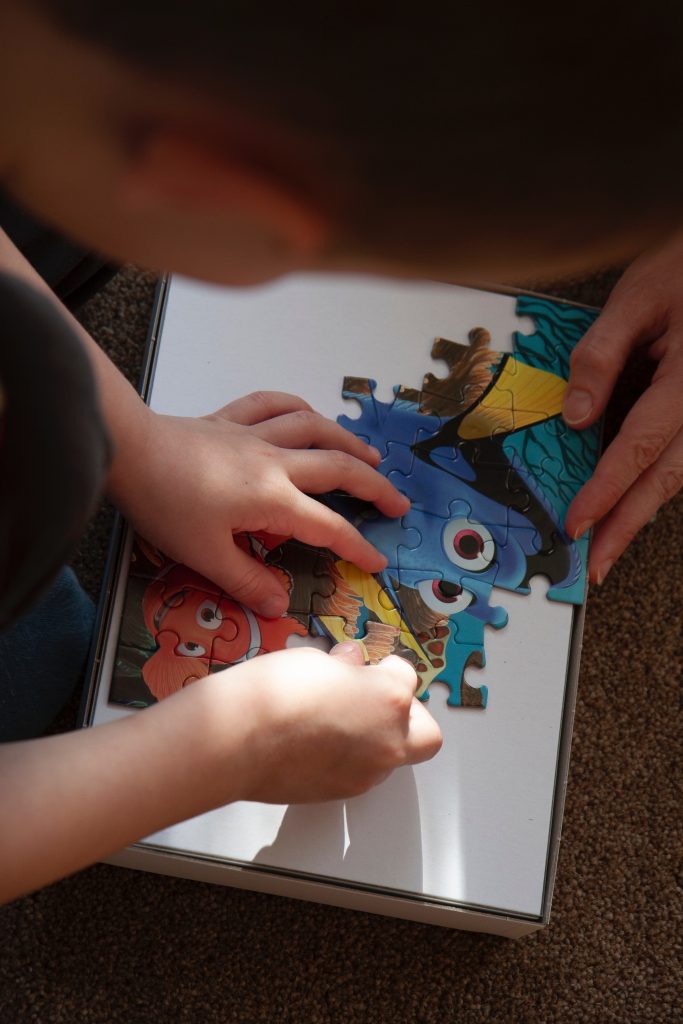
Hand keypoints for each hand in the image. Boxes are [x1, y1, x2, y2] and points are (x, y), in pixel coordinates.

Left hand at [108, 391, 408, 615]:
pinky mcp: (229, 420)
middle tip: (397, 502)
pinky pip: (272, 404)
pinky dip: (297, 406)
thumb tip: (280, 604)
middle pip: (337, 468)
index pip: (328, 527)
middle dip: (373, 487)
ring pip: (314, 428)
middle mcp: (273, 462)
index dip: (357, 546)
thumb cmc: (164, 503)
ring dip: (348, 440)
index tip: (378, 561)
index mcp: (271, 499)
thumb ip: (247, 580)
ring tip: (371, 455)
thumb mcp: (204, 555)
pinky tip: (309, 413)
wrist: (129, 451)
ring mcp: (253, 435)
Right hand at [211, 645, 441, 803]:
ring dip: (376, 738)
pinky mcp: (340, 792)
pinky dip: (351, 758)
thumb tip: (347, 667)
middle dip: (408, 716)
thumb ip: (343, 668)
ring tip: (337, 720)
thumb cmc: (272, 695)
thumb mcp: (314, 660)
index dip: (384, 669)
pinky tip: (319, 741)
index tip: (368, 667)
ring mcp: (366, 772)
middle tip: (376, 700)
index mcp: (388, 697)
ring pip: (392, 757)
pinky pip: (361, 773)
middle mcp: (387, 740)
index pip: (406, 677)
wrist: (235, 738)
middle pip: (426, 733)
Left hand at [563, 233, 682, 582]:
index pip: (642, 445)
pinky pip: (679, 454)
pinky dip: (653, 482)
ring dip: (642, 511)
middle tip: (597, 564)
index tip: (579, 522)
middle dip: (629, 524)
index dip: (608, 489)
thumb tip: (574, 415)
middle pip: (667, 477)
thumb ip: (602, 354)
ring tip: (610, 545)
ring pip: (678, 473)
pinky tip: (629, 501)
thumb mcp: (637, 296)